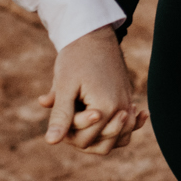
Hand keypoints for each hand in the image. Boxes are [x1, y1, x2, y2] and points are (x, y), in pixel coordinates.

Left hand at [40, 26, 147, 155]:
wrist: (94, 35)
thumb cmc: (76, 58)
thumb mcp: (65, 86)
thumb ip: (61, 116)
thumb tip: (51, 142)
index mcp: (105, 108)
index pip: (84, 141)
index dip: (66, 133)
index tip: (58, 110)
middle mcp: (122, 110)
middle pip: (101, 146)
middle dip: (81, 137)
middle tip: (68, 116)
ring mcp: (127, 105)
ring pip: (117, 140)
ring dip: (100, 138)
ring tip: (84, 123)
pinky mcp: (128, 100)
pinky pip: (129, 126)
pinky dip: (121, 130)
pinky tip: (118, 121)